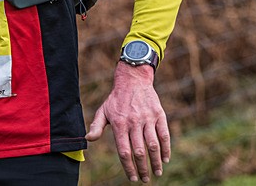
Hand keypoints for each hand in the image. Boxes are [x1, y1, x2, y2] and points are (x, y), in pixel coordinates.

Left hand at [85, 62, 169, 182]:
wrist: (133, 80)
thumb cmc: (116, 99)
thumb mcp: (103, 111)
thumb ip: (96, 126)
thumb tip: (88, 139)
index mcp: (119, 124)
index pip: (124, 151)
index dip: (129, 167)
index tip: (132, 178)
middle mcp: (134, 122)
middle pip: (139, 151)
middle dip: (143, 168)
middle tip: (145, 179)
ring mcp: (147, 118)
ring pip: (153, 145)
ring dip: (156, 162)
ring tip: (157, 172)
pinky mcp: (159, 114)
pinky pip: (164, 134)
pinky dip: (166, 148)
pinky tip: (165, 159)